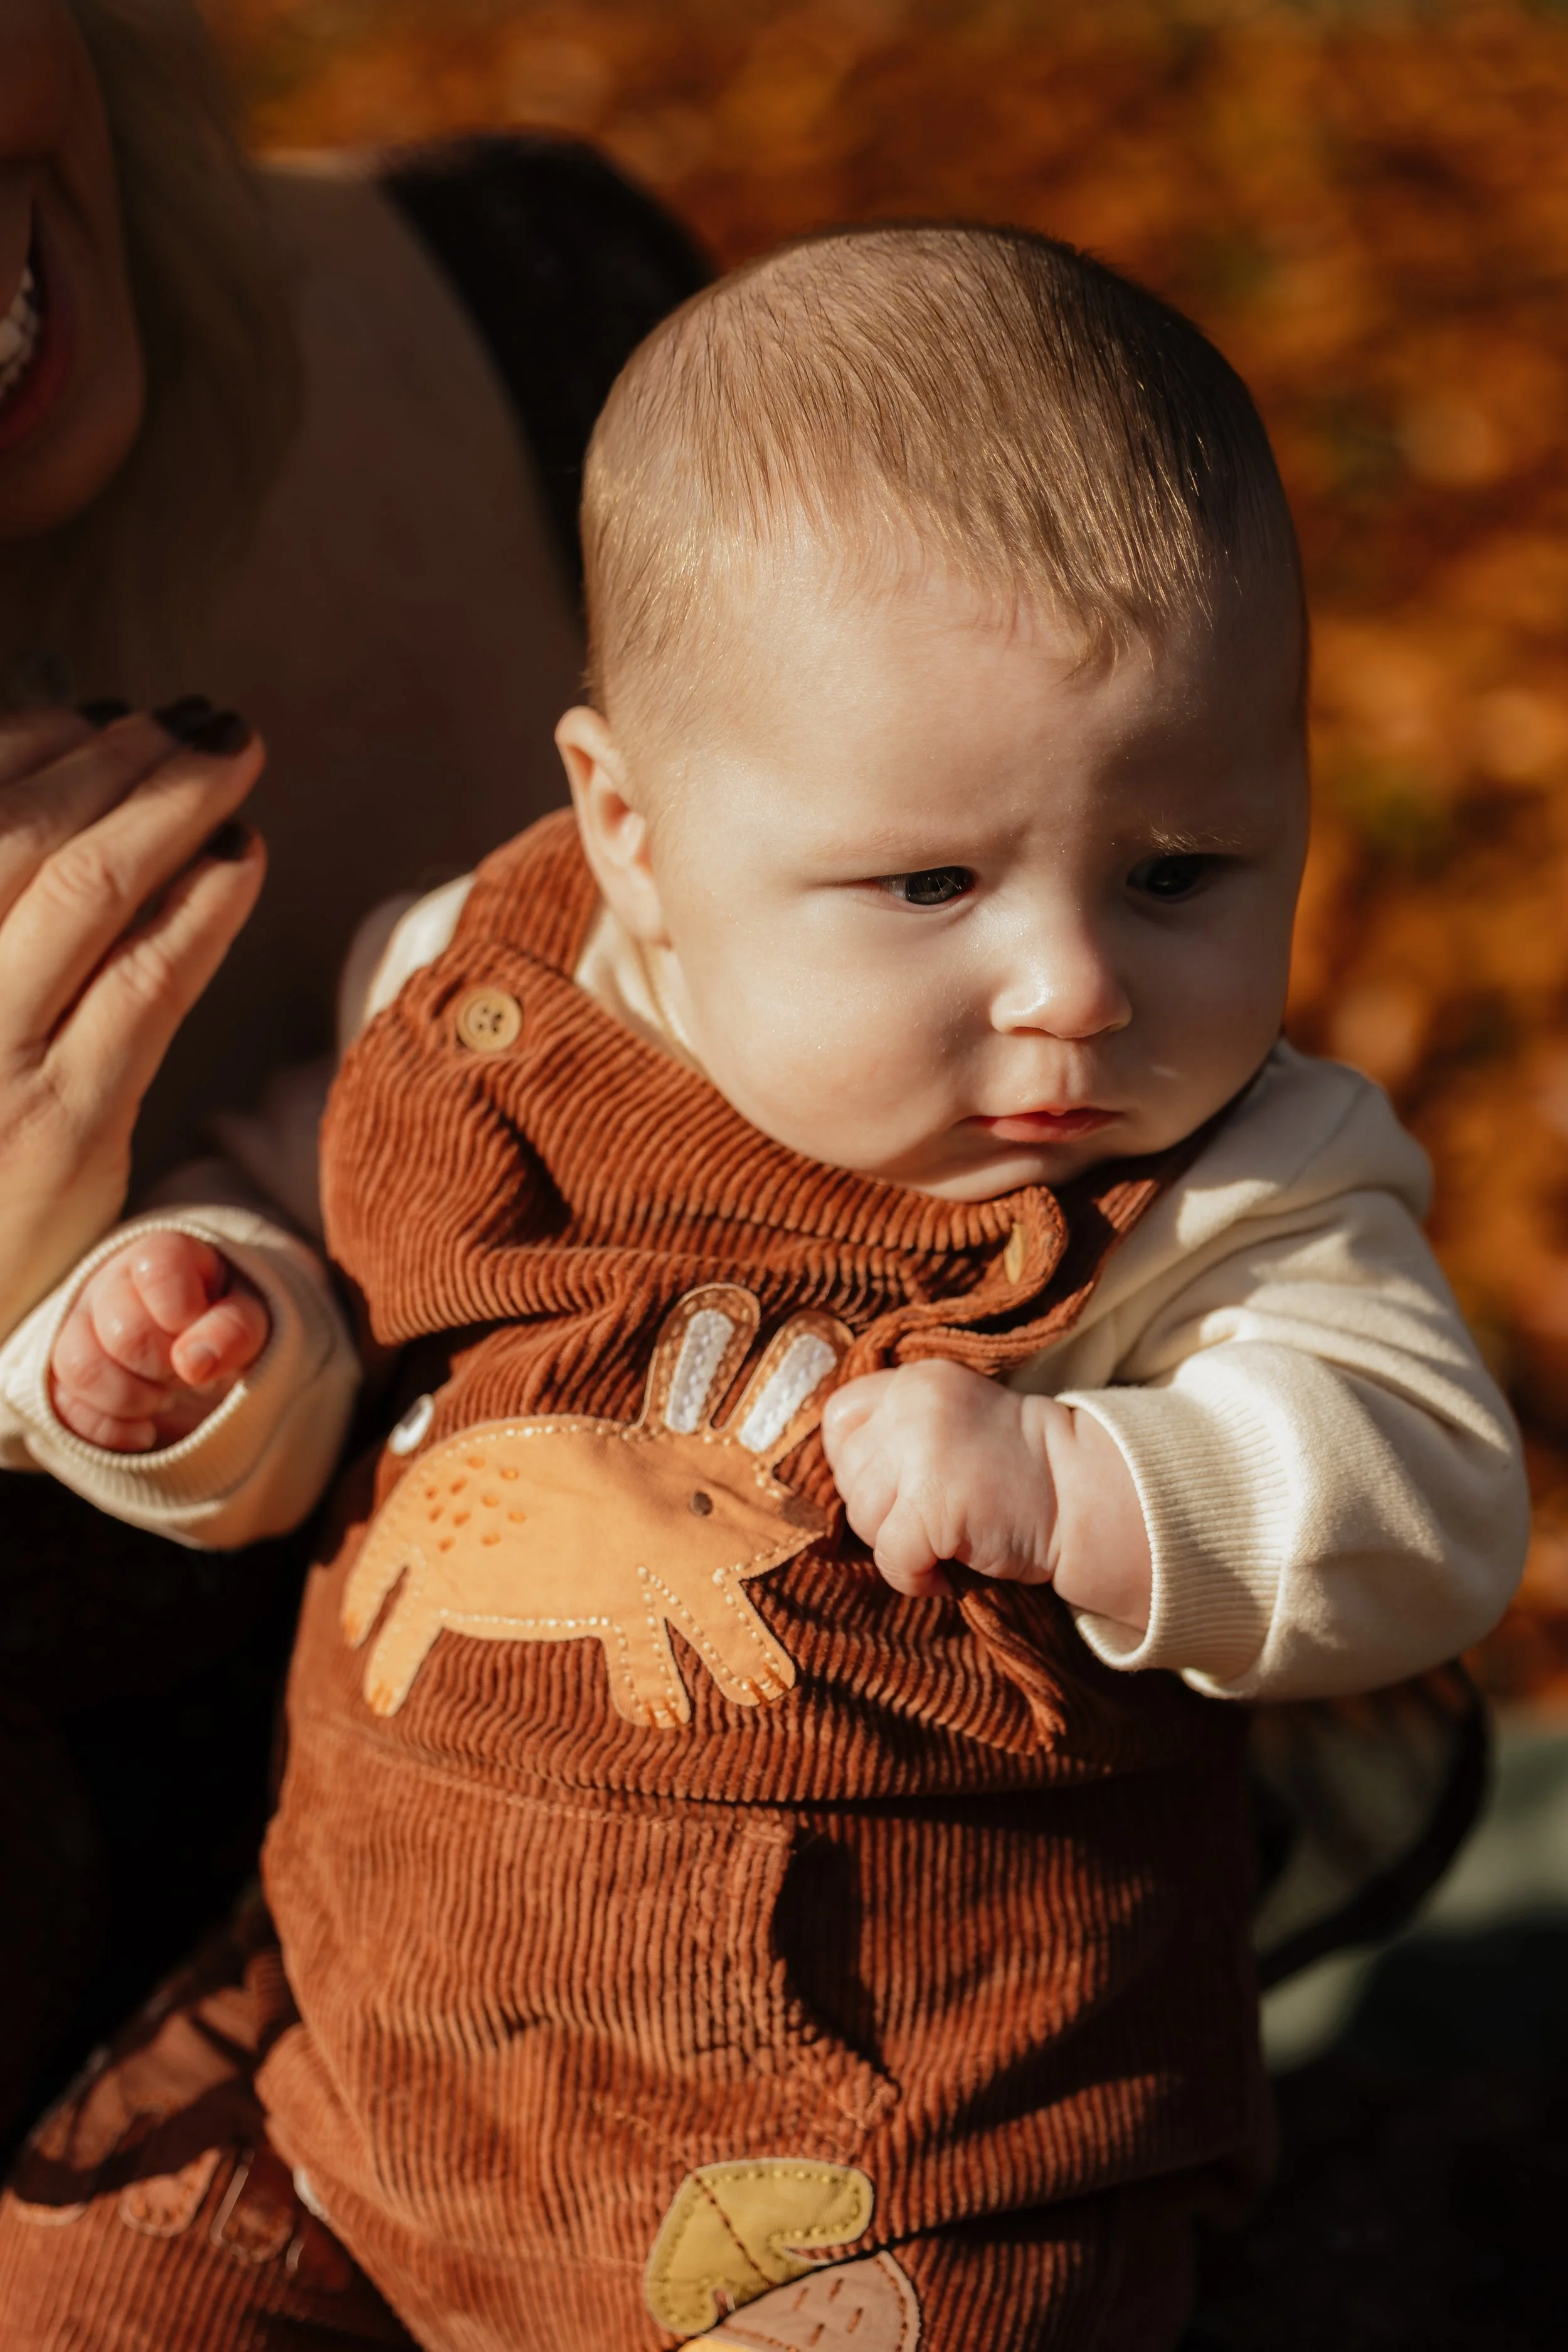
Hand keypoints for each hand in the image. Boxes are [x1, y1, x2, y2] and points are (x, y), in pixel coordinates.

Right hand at [0, 703, 264, 1336]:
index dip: (31, 747)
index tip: (98, 715)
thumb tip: (55, 828)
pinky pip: (143, 987)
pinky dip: (200, 910)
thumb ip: (3, 944)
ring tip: (231, 758)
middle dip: (118, 759)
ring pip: (85, 890)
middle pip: (24, 834)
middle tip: (197, 720)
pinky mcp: (62, 1124)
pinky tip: (243, 857)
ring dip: (169, 807)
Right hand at [49, 1232, 269, 1451]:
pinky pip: (61, 1407)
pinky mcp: (59, 1373)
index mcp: (162, 1256)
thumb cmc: (224, 1322)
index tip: (202, 1331)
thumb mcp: (250, 1317)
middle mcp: (109, 1285)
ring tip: (164, 1397)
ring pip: (79, 1367)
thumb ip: (234, 1329)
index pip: (159, 1269)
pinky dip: (109, 1431)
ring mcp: (76, 1328)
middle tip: (187, 1370)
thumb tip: (193, 1364)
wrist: (195, 1345)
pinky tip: (144, 1429)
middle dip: (166, 1365)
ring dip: (133, 1399)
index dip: (186, 1313)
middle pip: (124, 1332)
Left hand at [821, 1359, 1152, 1630]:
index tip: (893, 1486)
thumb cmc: (1016, 1469)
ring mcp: (921, 1453)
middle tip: (928, 1519)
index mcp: (916, 1381)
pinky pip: (890, 1556)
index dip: (854, 1462)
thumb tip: (840, 1478)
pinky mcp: (932, 1505)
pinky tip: (944, 1574)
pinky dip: (913, 1577)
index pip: (839, 1418)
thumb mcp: (952, 1421)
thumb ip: (899, 1430)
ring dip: (896, 1543)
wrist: (1084, 1495)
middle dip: (879, 1509)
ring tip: (943, 1541)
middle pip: (847, 1475)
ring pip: (863, 1517)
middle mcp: (912, 1406)